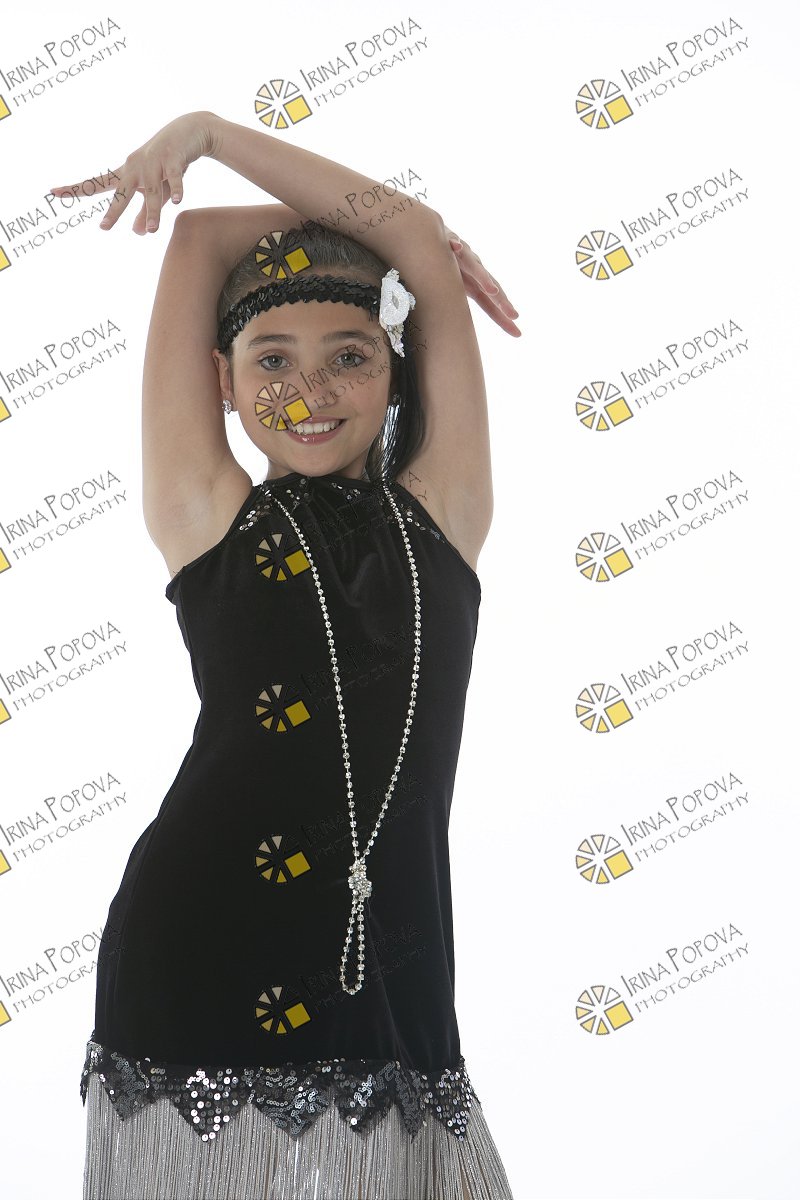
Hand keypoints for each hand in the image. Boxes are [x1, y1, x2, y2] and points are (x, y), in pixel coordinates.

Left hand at [49, 111, 217, 235]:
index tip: (53, 193)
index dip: (77, 189)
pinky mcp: (174, 159)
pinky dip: (175, 188)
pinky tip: (177, 201)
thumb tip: (138, 233)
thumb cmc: (167, 164)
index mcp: (126, 174)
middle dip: (114, 210)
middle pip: (121, 192)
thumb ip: (145, 211)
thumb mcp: (156, 189)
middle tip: (104, 228)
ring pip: (150, 191)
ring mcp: (154, 163)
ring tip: (152, 231)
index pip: (98, 185)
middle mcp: (135, 168)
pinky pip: (173, 177)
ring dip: (152, 211)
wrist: (189, 132)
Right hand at [445, 230, 519, 336]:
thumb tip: (451, 334)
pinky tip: (455, 246)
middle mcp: (474, 270)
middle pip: (491, 288)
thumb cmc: (441, 265)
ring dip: (483, 278)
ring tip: (492, 290)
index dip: (503, 319)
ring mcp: (463, 255)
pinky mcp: (448, 240)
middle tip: (514, 315)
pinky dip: (455, 244)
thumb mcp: (450, 289)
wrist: (432, 232)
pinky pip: (451, 241)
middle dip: (502, 302)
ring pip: (475, 266)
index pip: (492, 305)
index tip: (518, 335)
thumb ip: (454, 308)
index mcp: (474, 285)